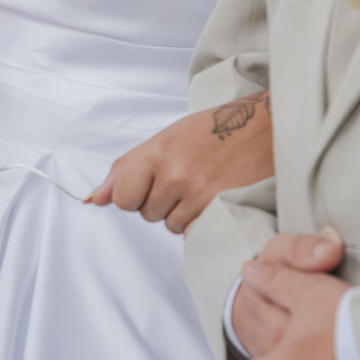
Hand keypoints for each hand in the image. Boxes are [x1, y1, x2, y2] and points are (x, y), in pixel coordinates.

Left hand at [88, 91, 272, 232]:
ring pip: (171, 226)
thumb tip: (94, 199)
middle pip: (147, 214)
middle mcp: (176, 174)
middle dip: (162, 201)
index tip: (153, 182)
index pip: (123, 198)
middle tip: (187, 176)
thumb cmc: (213, 129)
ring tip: (203, 184)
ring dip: (183, 213)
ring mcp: (200, 194)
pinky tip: (215, 197)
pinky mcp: (221, 209)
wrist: (264, 128)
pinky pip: (195, 232)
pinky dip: (202, 221)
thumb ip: (127, 168)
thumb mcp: (166, 138)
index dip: (135, 194)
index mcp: (158, 152)